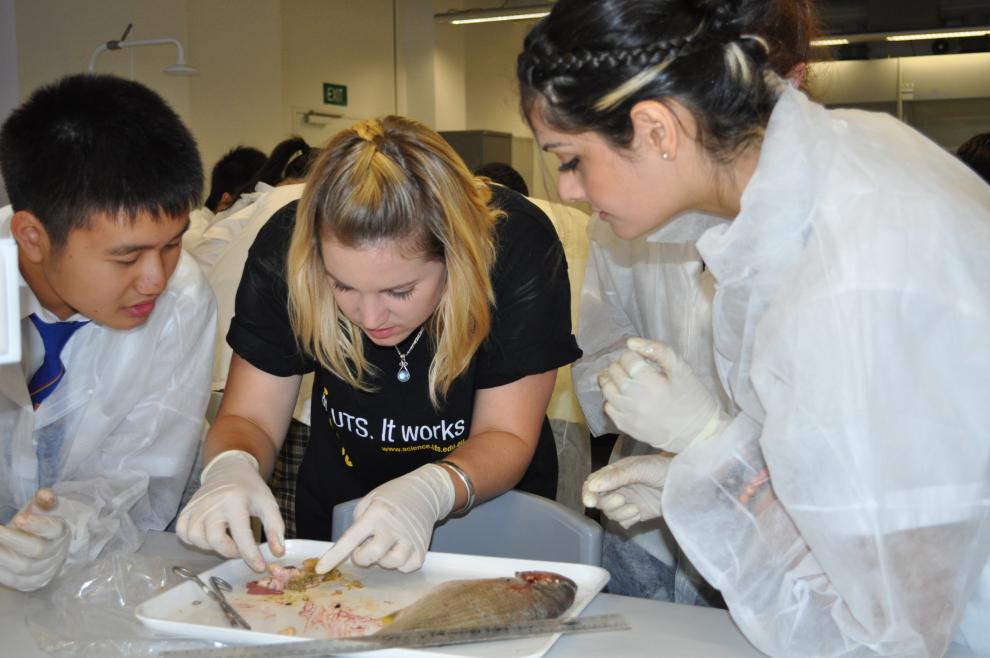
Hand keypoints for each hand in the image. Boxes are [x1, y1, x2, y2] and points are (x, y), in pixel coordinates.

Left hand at [0, 490, 69, 590]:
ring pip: (23, 567)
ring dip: (2, 556)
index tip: (19, 519)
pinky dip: (1, 572)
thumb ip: (44, 499)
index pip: (53, 529)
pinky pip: (14, 581)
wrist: (45, 546)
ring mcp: (45, 571)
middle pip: (37, 550)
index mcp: (61, 532)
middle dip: (12, 539)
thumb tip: (44, 495)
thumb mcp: (43, 508)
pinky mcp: (31, 583)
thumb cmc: (40, 523)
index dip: (37, 525)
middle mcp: (56, 553)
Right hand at [176, 450, 283, 571]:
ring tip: (226, 539)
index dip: (251, 555)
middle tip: (241, 549)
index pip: (242, 535)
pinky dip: (194, 540)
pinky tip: (209, 535)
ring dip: (212, 547)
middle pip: (215, 540)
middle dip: (230, 552)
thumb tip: (277, 553)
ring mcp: (196, 506)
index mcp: (235, 500)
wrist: (229, 469)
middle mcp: (212, 503)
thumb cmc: (250, 489)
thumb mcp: (268, 504)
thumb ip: (275, 528)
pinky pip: (183, 533)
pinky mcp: (186, 509)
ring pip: (197, 539)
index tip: (260, 567)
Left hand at [316, 463, 454, 573]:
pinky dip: (400, 563)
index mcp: (377, 513)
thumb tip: (352, 548)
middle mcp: (393, 527)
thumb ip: (359, 523)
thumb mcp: (370, 499)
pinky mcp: (422, 549)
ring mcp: (410, 540)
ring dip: (383, 560)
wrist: (427, 493)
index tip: (321, 569)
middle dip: (362, 557)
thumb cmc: (394, 496)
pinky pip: (406, 568)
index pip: (351, 539)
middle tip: (365, 548)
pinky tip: (399, 549)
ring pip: (390, 564)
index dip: (334, 556)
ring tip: (386, 546)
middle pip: (371, 556)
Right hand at [582, 454, 670, 528]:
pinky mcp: (635, 515)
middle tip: (621, 499)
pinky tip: (639, 513)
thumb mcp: (639, 468)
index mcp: (614, 474)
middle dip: (607, 503)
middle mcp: (617, 488)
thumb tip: (593, 486)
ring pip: (610, 514)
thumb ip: (617, 476)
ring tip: (635, 507)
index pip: (592, 484)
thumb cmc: (661, 469)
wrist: (684, 483)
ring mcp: (626, 502)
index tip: (590, 501)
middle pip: (599, 501)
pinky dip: (628, 520)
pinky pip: (622, 523)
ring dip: (619, 512)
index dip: (588, 493)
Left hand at [600, 337, 720, 452]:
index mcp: (651, 384)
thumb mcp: (683, 370)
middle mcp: (635, 400)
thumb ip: (659, 351)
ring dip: (614, 380)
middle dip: (622, 365)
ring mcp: (628, 415)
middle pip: (614, 372)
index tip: (642, 360)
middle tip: (635, 369)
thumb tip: (631, 343)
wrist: (698, 434)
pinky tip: (626, 397)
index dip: (633, 355)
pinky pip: (608, 407)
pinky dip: (613, 399)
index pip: (628, 359)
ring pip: (607, 389)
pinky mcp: (625, 427)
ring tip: (626, 380)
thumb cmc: (693, 399)